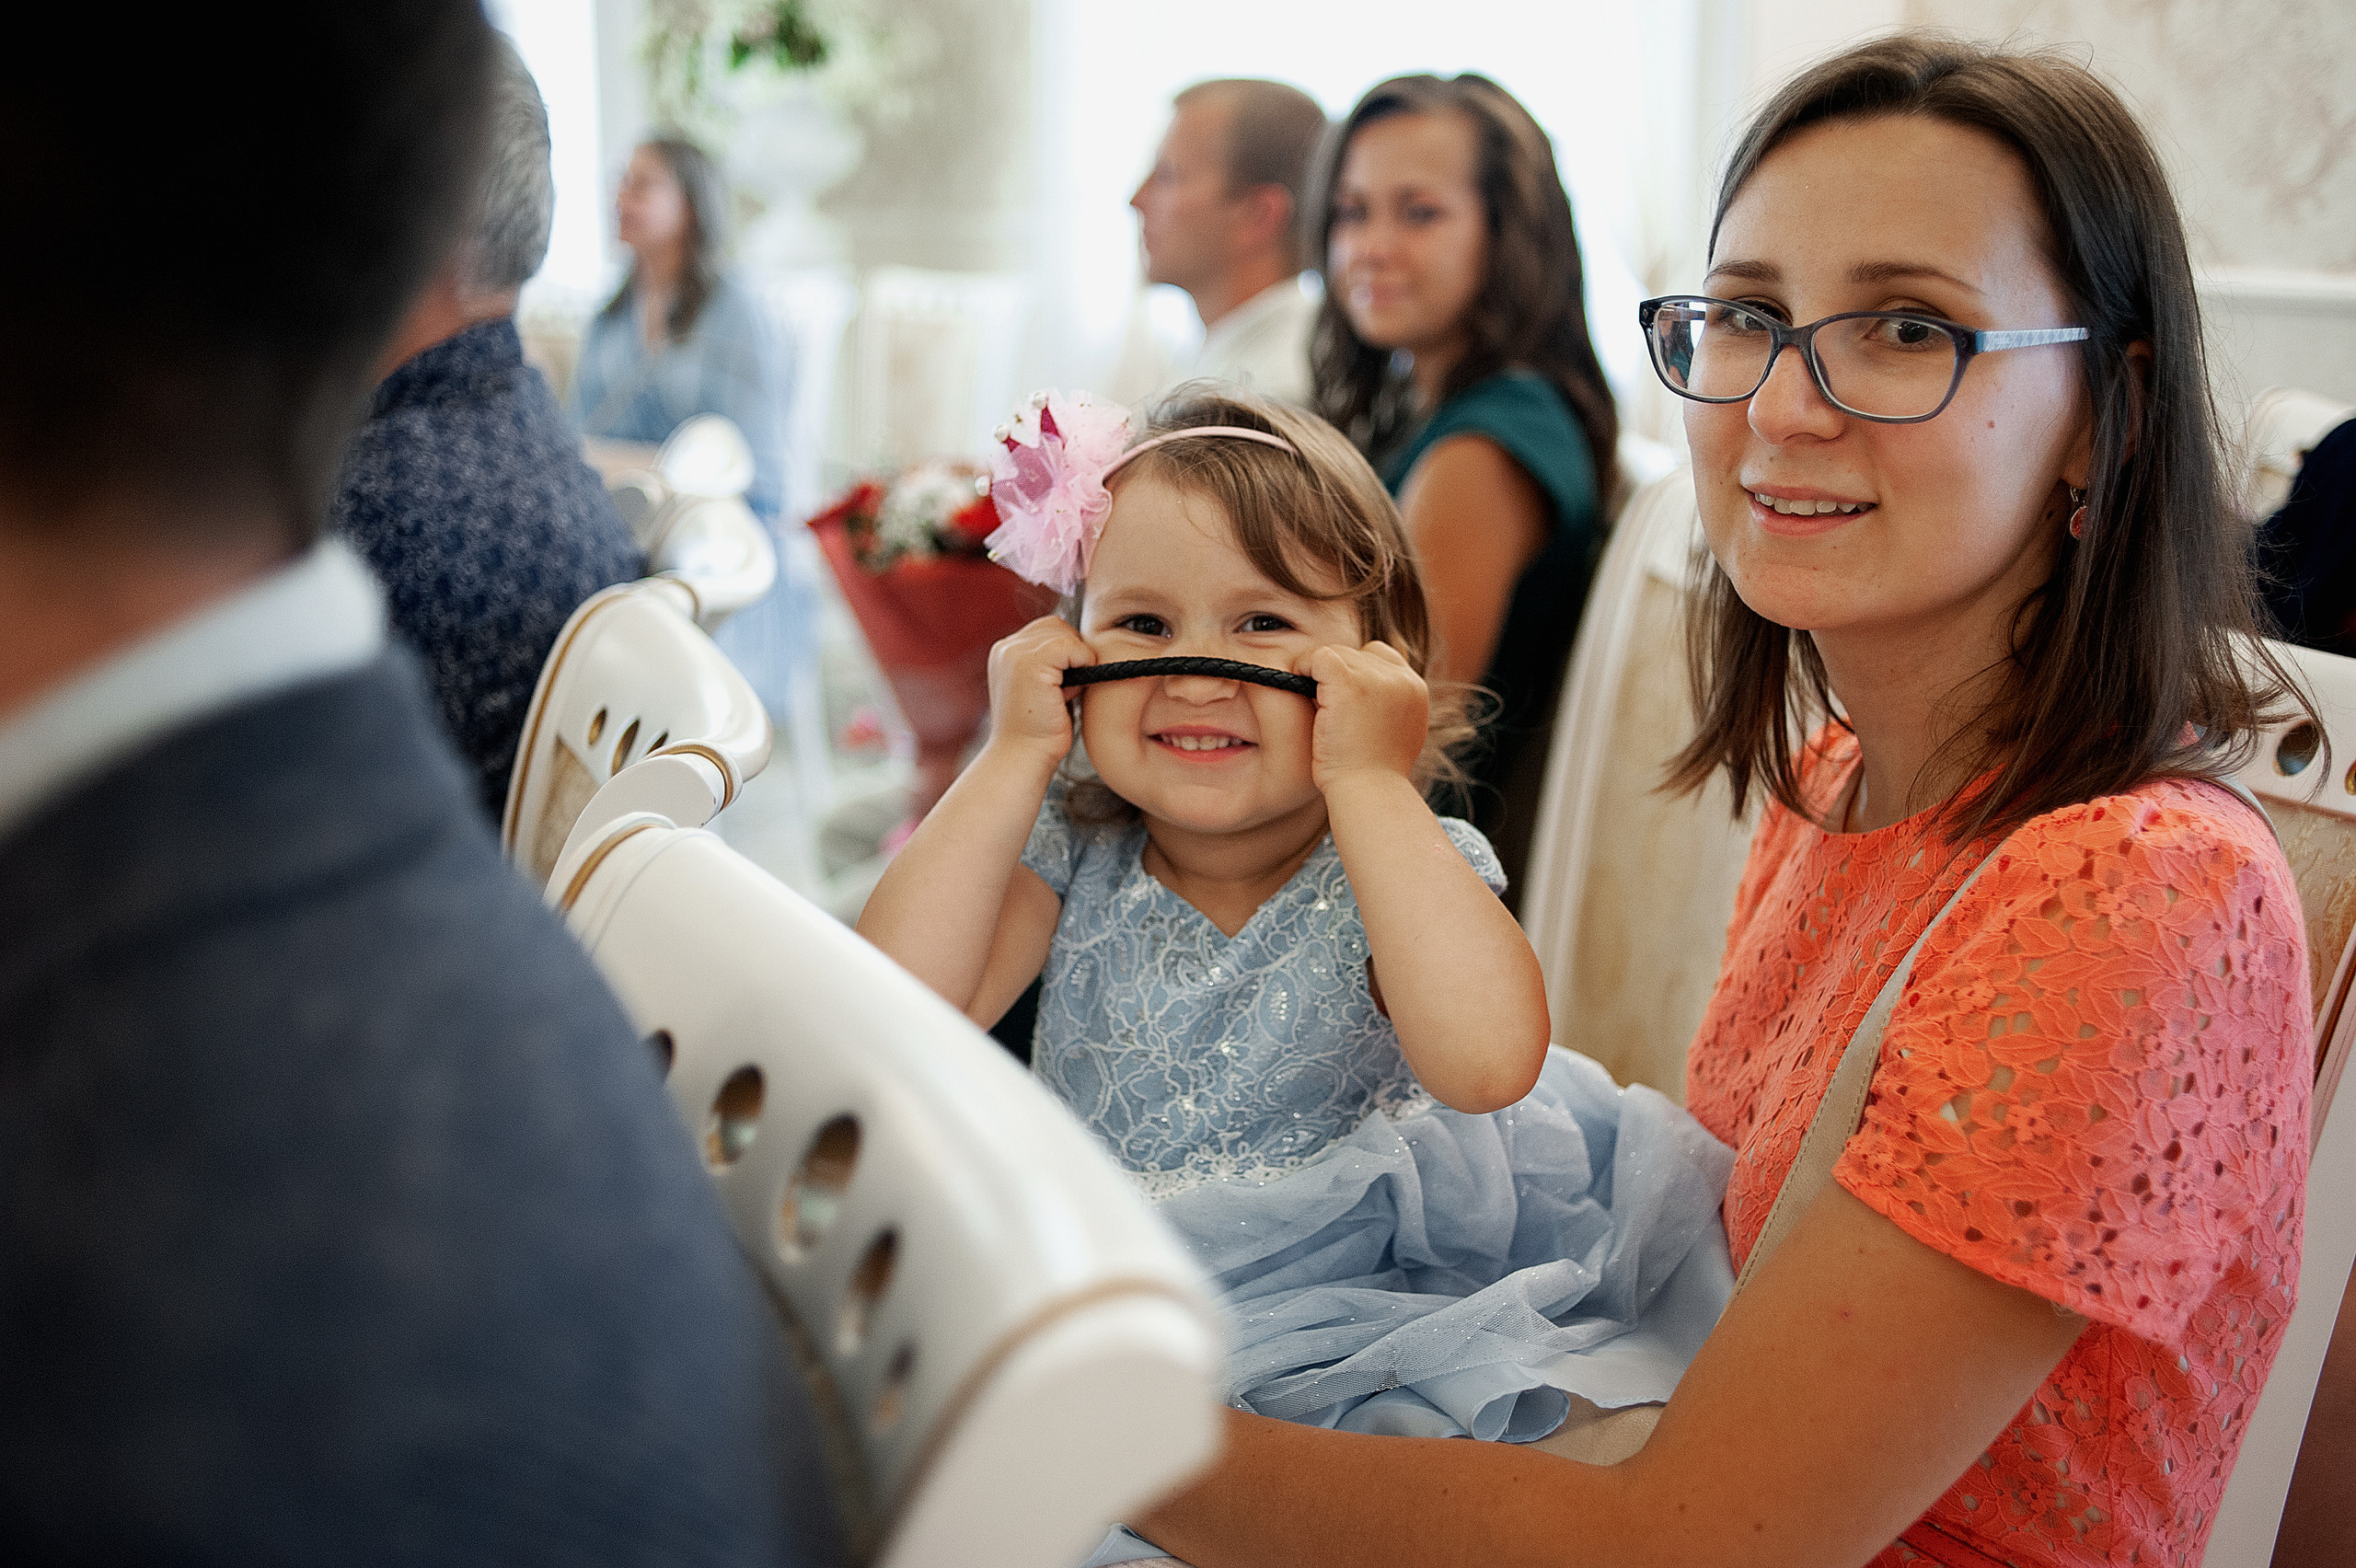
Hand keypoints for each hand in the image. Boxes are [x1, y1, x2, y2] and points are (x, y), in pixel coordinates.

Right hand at [984, 615, 1093, 768]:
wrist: (1023, 758)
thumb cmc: (1039, 731)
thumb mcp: (1044, 688)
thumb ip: (1054, 664)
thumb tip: (1083, 648)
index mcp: (1005, 652)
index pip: (1048, 629)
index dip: (1065, 653)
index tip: (1059, 686)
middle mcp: (1005, 648)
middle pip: (1057, 626)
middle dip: (1071, 654)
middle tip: (1063, 691)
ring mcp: (1014, 653)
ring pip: (1065, 634)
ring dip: (1076, 661)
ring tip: (1062, 693)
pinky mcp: (1029, 663)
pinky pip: (1071, 646)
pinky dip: (1081, 665)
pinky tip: (1068, 692)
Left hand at [1303, 641, 1428, 795]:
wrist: (1369, 792)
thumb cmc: (1373, 777)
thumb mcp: (1396, 736)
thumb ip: (1389, 708)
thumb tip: (1368, 695)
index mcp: (1416, 689)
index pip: (1381, 657)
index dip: (1358, 675)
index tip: (1347, 704)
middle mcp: (1401, 678)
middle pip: (1357, 654)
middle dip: (1338, 679)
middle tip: (1333, 715)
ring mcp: (1377, 677)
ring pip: (1337, 654)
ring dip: (1322, 679)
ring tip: (1323, 714)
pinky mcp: (1349, 681)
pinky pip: (1319, 657)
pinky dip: (1306, 670)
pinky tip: (1307, 698)